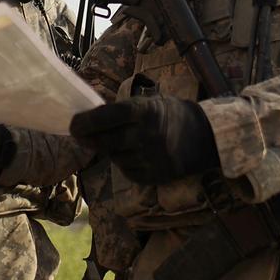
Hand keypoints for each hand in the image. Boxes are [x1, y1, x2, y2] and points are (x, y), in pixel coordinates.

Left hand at [70, 96, 218, 183]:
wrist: (206, 138)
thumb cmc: (173, 115)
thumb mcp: (152, 103)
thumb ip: (123, 111)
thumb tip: (89, 119)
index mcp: (147, 111)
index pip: (109, 116)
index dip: (87, 121)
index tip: (73, 124)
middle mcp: (147, 135)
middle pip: (106, 140)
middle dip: (88, 138)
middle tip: (79, 135)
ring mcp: (150, 158)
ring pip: (114, 156)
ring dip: (109, 150)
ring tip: (120, 141)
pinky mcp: (153, 176)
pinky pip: (126, 170)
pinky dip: (124, 162)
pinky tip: (133, 153)